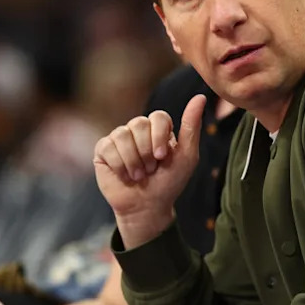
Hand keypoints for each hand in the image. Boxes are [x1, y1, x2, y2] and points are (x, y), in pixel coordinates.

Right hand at [94, 95, 204, 246]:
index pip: (158, 116)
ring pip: (122, 134)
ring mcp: (120, 139)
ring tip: (139, 175)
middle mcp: (138, 130)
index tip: (162, 157)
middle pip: (138, 124)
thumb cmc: (169, 183)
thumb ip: (191, 126)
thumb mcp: (186, 156)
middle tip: (150, 169)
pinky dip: (119, 165)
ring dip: (133, 161)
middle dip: (146, 152)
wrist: (147, 207)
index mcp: (159, 129)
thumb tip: (200, 96)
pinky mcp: (103, 150)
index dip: (158, 136)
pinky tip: (124, 175)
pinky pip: (107, 146)